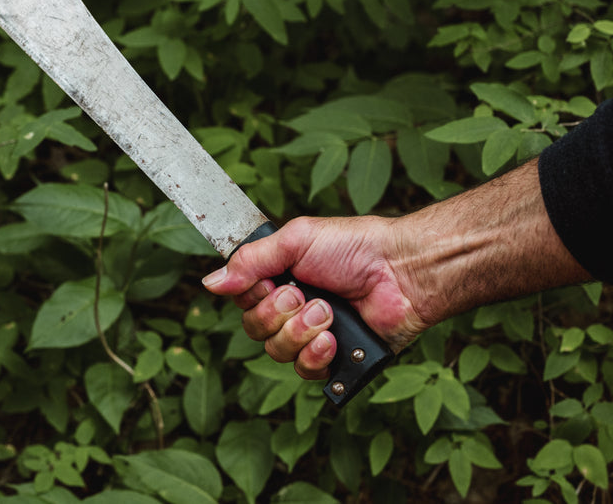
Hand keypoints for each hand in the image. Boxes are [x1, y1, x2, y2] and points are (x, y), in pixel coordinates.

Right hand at [202, 216, 429, 379]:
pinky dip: (316, 356)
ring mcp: (312, 335)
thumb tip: (210, 282)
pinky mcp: (334, 359)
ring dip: (300, 331)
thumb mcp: (296, 241)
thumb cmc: (355, 247)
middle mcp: (292, 309)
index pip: (242, 300)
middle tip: (305, 294)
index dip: (252, 296)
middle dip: (277, 314)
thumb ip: (250, 261)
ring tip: (328, 313)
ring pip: (276, 352)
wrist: (401, 272)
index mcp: (280, 278)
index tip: (271, 283)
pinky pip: (305, 372)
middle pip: (254, 329)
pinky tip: (333, 340)